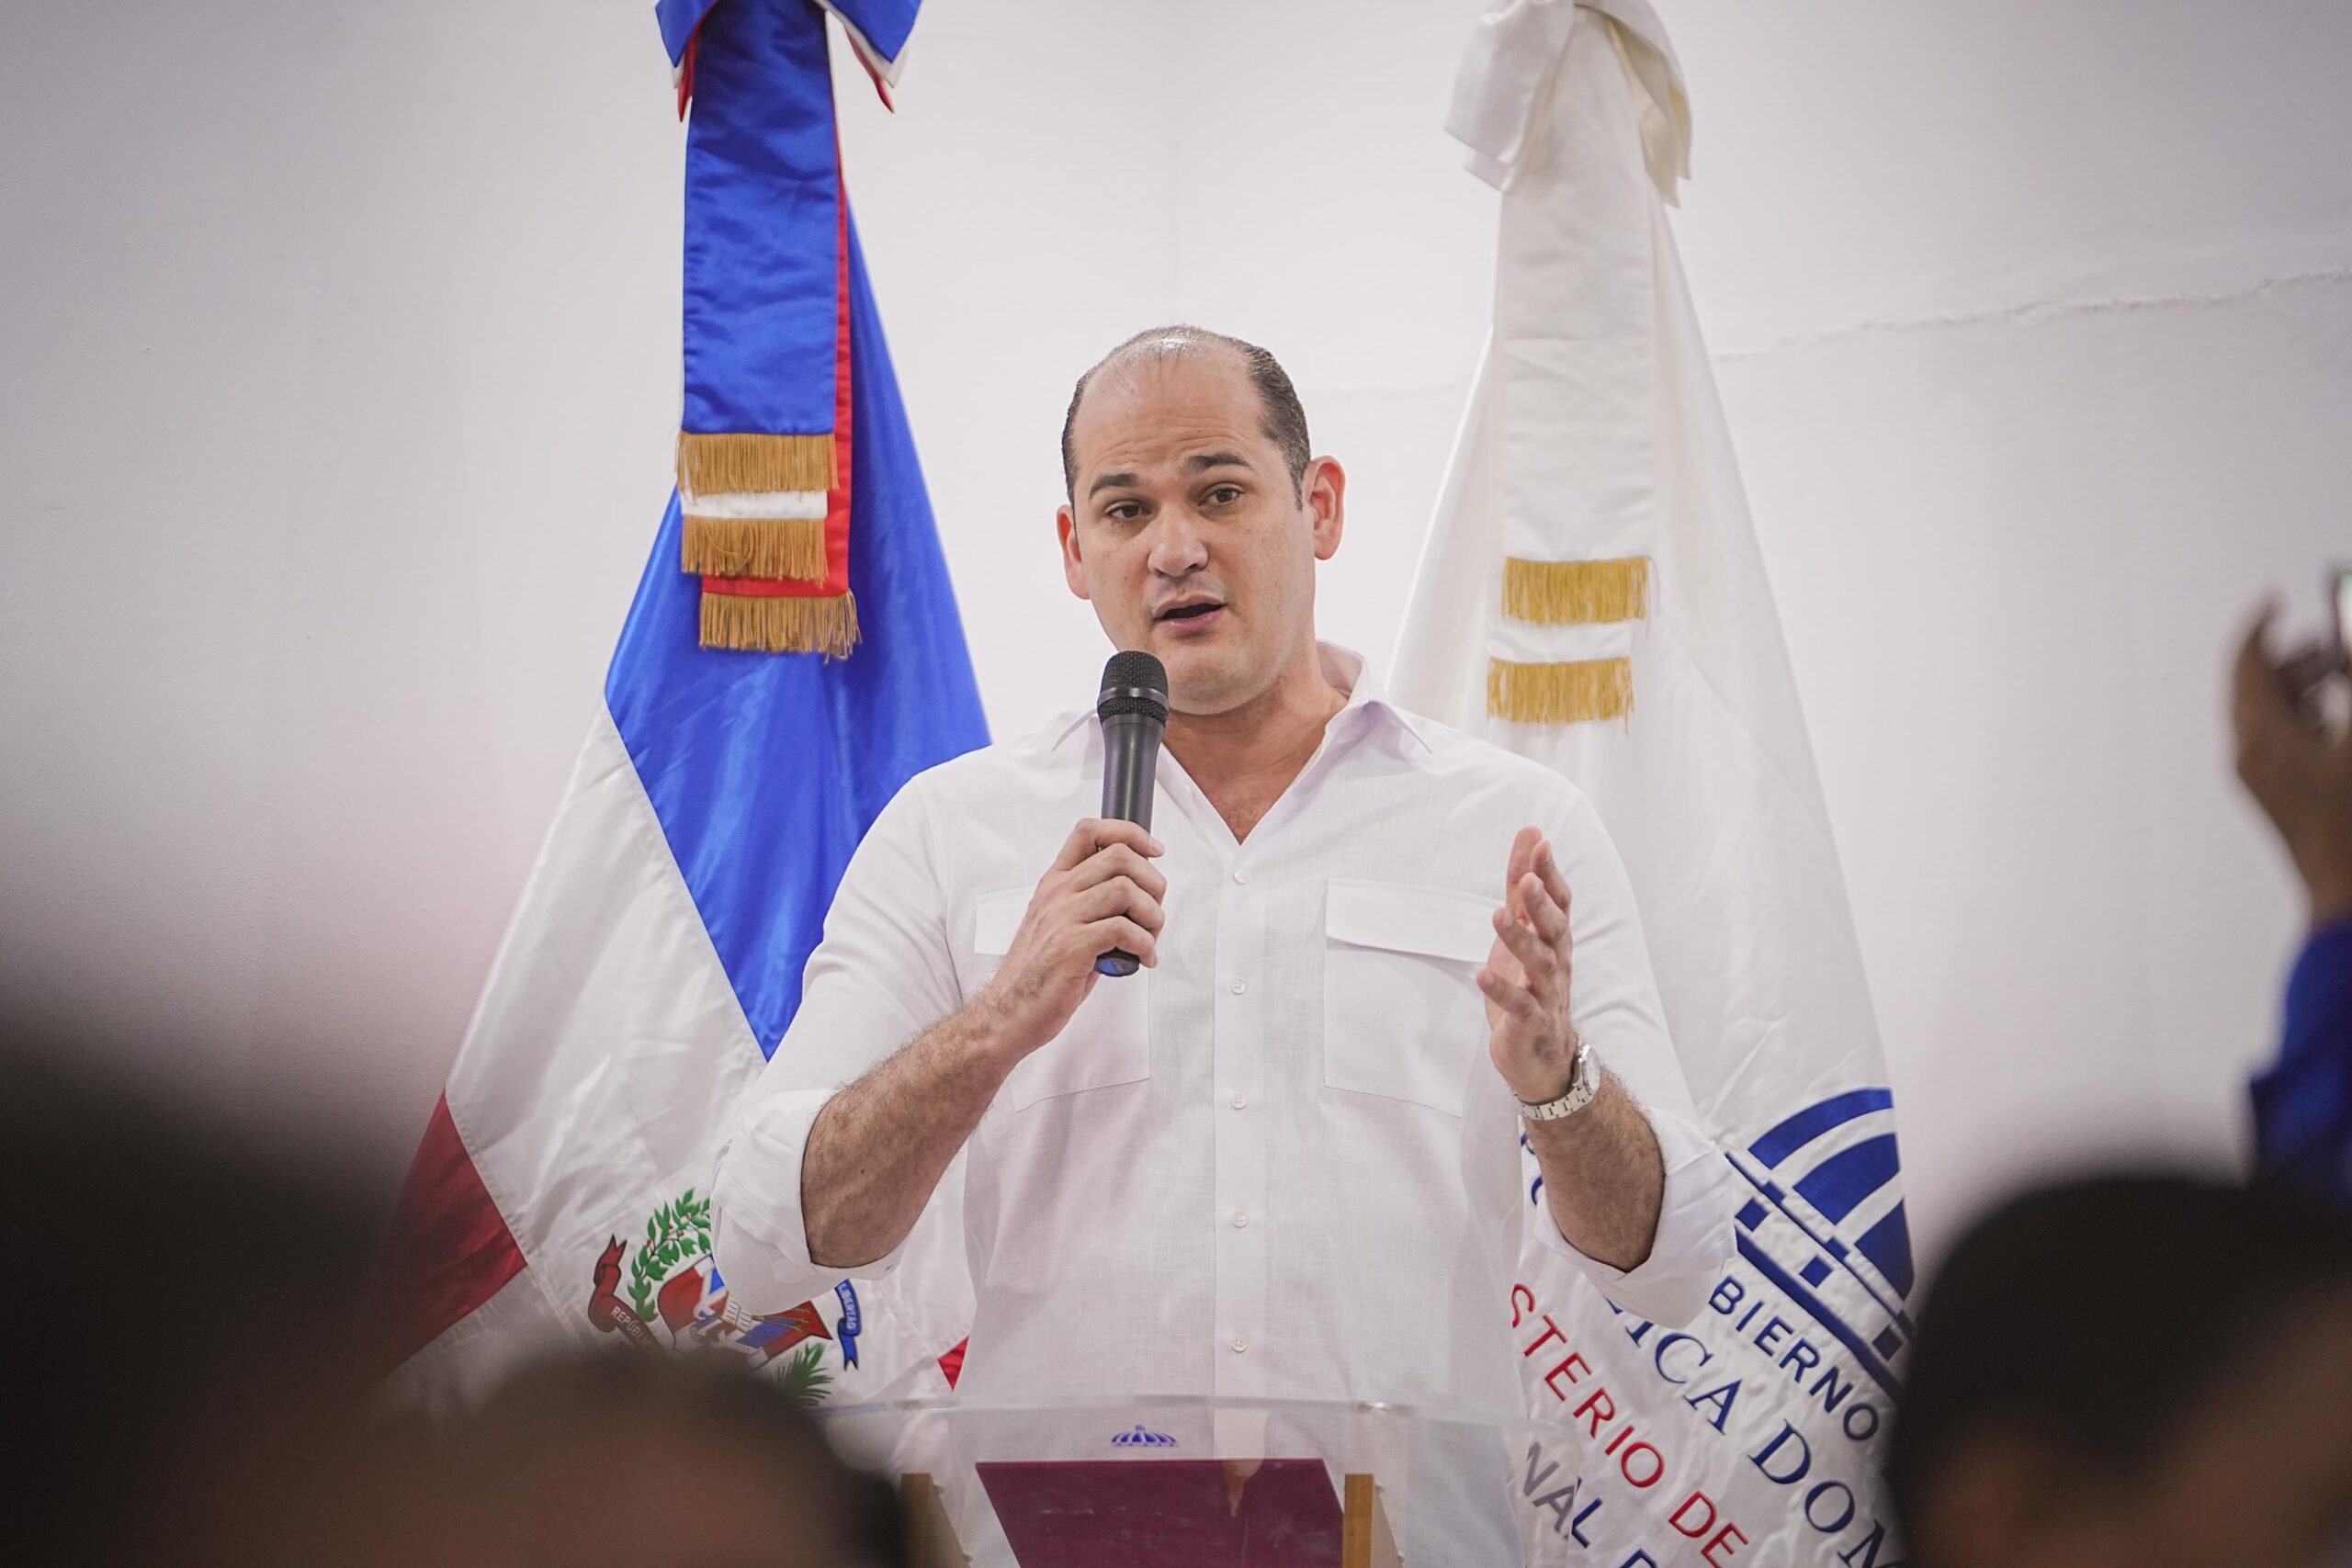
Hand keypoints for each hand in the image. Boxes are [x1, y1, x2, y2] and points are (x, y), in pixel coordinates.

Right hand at [977, 818, 1165, 1059]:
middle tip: (1154, 912)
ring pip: (1126, 890)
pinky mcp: (1072, 947)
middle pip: (1119, 856)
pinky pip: (1124, 930)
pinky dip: (1144, 945)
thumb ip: (1093, 905)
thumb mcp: (1060, 925)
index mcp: (1054, 883)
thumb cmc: (1038, 975)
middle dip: (1152, 882)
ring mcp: (1063, 918)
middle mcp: (1058, 893)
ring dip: (1152, 916)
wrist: (1008, 1012)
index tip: (1154, 850)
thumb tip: (1140, 899)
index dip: (1130, 833)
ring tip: (1149, 940)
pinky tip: (1142, 960)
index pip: (1090, 832)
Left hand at [1480, 826, 1581, 1103]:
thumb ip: (1524, 887)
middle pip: (1554, 928)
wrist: (1541, 1056)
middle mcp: (1556, 962)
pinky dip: (1502, 990)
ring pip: (1539, 964)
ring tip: (1498, 916)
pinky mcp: (1531, 1023)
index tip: (1540, 842)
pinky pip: (1519, 1006)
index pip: (1559, 901)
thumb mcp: (1525, 930)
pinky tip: (1482, 975)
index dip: (1550, 872)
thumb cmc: (1531, 986)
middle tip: (1527, 878)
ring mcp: (1546, 994)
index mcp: (1555, 940)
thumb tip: (1531, 833)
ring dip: (1519, 939)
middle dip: (1541, 902)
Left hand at [2233, 602, 2351, 924]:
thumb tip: (2347, 638)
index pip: (2248, 664)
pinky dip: (2305, 715)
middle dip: (2294, 655)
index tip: (2275, 599)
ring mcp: (2259, 779)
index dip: (2260, 625)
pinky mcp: (2276, 796)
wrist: (2349, 899)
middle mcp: (2250, 755)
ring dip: (2304, 686)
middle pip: (2258, 686)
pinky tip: (2337, 716)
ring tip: (2342, 673)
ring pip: (2270, 713)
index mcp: (2264, 735)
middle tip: (2334, 640)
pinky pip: (2280, 740)